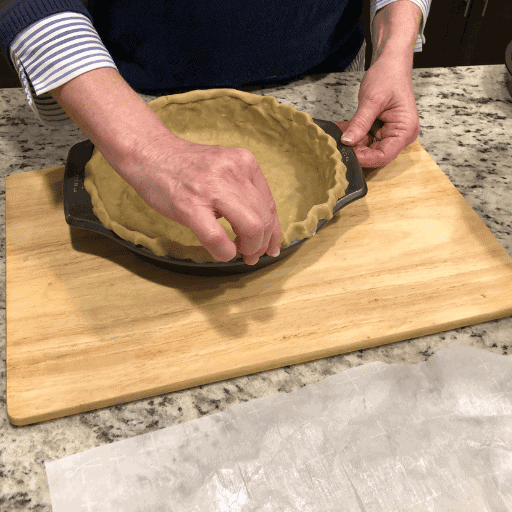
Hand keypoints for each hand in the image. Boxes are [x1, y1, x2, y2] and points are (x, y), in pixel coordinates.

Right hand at [127, 136, 282, 263]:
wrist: (150, 153)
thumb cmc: (188, 168)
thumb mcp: (225, 168)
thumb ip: (244, 191)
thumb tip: (263, 227)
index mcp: (245, 163)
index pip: (270, 205)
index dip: (273, 232)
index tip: (271, 247)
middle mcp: (234, 171)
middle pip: (264, 219)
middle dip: (262, 244)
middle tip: (251, 255)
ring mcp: (212, 188)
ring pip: (251, 228)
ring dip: (249, 249)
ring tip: (238, 252)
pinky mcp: (190, 205)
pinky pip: (217, 238)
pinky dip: (224, 251)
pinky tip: (221, 251)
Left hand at [334, 53, 419, 168]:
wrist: (390, 63)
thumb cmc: (388, 76)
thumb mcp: (372, 100)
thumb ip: (360, 122)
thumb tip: (347, 141)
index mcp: (405, 130)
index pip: (384, 156)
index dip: (364, 158)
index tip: (346, 153)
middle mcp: (400, 135)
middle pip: (376, 155)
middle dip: (357, 151)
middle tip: (337, 146)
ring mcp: (390, 133)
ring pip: (368, 148)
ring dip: (353, 144)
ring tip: (337, 136)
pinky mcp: (381, 130)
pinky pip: (366, 139)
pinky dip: (354, 136)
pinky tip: (342, 130)